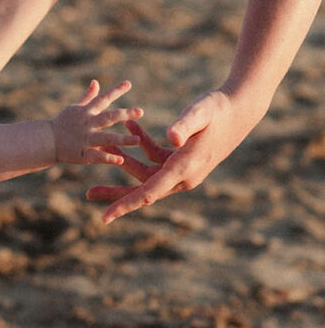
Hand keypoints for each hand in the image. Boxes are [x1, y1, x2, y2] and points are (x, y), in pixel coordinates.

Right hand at [52, 79, 142, 164]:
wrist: (46, 141)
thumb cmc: (62, 123)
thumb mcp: (75, 108)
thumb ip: (88, 97)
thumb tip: (96, 82)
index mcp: (86, 112)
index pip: (103, 99)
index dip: (116, 91)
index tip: (129, 83)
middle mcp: (87, 124)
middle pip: (108, 118)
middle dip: (124, 114)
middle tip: (140, 111)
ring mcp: (85, 139)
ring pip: (106, 138)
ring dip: (122, 139)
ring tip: (137, 140)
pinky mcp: (82, 153)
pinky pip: (97, 156)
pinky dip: (108, 158)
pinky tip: (120, 160)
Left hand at [87, 89, 257, 222]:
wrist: (240, 109)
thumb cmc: (219, 109)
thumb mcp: (200, 112)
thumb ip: (184, 124)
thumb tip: (170, 138)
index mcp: (184, 169)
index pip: (148, 193)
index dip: (124, 204)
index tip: (104, 218)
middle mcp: (183, 175)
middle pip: (142, 189)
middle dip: (115, 192)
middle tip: (88, 194)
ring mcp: (182, 168)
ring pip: (146, 173)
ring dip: (124, 161)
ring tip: (100, 150)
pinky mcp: (182, 158)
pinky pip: (155, 157)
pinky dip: (141, 144)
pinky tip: (130, 125)